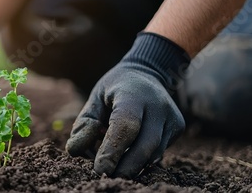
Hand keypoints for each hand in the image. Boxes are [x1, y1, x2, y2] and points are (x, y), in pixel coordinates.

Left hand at [66, 33, 189, 178]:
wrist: (146, 73)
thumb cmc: (114, 90)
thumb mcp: (95, 98)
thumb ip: (84, 123)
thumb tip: (74, 151)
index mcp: (133, 94)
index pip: (125, 126)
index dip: (113, 150)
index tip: (99, 169)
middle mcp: (157, 104)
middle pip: (145, 144)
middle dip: (126, 165)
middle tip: (107, 177)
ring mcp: (171, 115)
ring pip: (154, 152)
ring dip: (134, 165)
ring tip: (115, 169)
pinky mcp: (178, 126)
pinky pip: (159, 151)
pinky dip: (143, 159)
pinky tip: (129, 158)